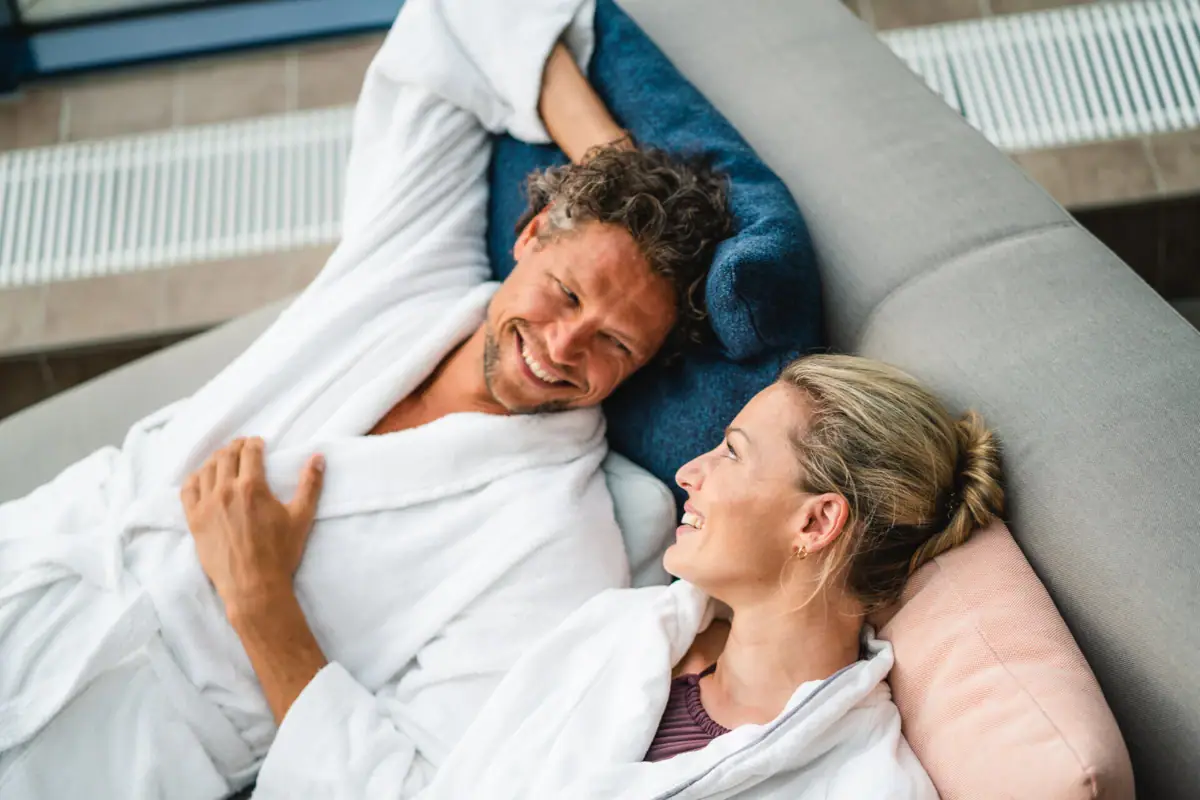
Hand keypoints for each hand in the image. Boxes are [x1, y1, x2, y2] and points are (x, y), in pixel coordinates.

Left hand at [181, 437, 324, 613]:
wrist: (253, 585)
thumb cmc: (280, 552)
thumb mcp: (301, 517)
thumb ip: (310, 484)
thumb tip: (318, 458)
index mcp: (252, 487)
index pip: (249, 452)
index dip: (254, 443)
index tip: (259, 443)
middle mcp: (226, 491)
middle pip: (226, 457)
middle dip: (236, 447)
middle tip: (242, 446)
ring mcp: (207, 505)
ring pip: (206, 470)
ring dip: (216, 459)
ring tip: (224, 459)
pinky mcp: (194, 520)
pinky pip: (188, 490)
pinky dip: (195, 478)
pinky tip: (202, 477)